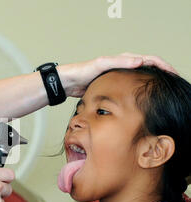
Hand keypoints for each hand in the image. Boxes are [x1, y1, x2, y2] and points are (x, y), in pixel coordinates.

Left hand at [58, 53, 177, 97]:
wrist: (70, 82)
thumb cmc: (84, 72)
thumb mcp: (102, 64)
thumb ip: (119, 61)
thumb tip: (140, 61)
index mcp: (125, 58)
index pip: (150, 59)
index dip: (164, 66)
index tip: (173, 74)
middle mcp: (125, 65)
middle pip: (150, 68)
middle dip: (164, 73)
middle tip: (174, 83)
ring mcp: (121, 75)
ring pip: (143, 77)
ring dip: (155, 82)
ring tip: (165, 90)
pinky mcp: (116, 85)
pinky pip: (134, 86)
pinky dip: (143, 89)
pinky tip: (146, 98)